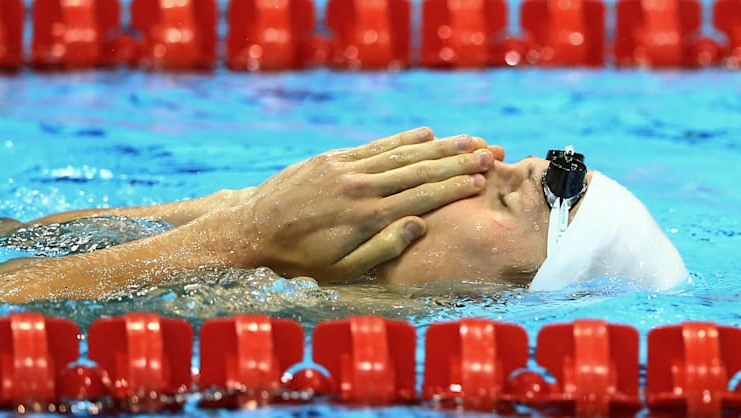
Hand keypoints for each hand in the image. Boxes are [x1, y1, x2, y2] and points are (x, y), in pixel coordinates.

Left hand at [217, 127, 499, 281]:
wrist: (252, 231)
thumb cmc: (299, 260)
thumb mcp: (341, 270)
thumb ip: (383, 248)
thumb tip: (420, 225)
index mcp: (369, 216)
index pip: (423, 195)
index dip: (456, 185)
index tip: (482, 178)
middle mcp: (362, 186)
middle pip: (420, 169)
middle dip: (458, 160)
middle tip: (489, 151)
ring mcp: (346, 168)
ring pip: (401, 154)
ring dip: (438, 146)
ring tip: (468, 140)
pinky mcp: (331, 159)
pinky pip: (374, 146)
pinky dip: (401, 139)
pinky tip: (424, 134)